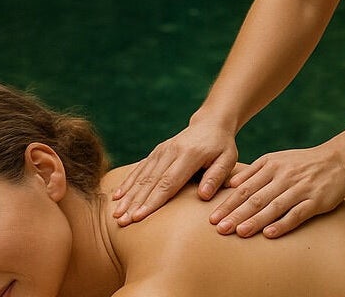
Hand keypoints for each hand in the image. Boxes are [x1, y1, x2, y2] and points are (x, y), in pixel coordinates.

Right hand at [112, 116, 237, 225]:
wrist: (210, 123)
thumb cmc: (222, 146)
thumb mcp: (228, 159)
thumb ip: (216, 176)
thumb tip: (203, 196)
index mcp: (189, 155)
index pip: (168, 182)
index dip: (153, 201)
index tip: (139, 217)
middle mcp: (171, 152)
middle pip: (150, 181)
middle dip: (135, 203)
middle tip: (122, 222)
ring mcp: (161, 151)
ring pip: (142, 176)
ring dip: (128, 195)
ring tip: (116, 214)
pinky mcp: (156, 152)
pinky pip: (140, 168)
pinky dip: (128, 182)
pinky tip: (117, 196)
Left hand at [208, 143, 344, 238]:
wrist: (338, 160)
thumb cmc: (302, 163)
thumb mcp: (277, 160)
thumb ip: (254, 171)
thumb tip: (231, 185)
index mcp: (271, 166)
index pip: (245, 188)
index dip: (228, 203)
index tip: (212, 218)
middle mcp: (283, 177)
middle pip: (256, 198)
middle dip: (236, 214)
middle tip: (220, 229)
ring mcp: (300, 189)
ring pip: (273, 206)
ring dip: (256, 220)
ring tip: (240, 232)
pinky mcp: (315, 201)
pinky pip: (297, 214)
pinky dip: (283, 224)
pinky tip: (270, 234)